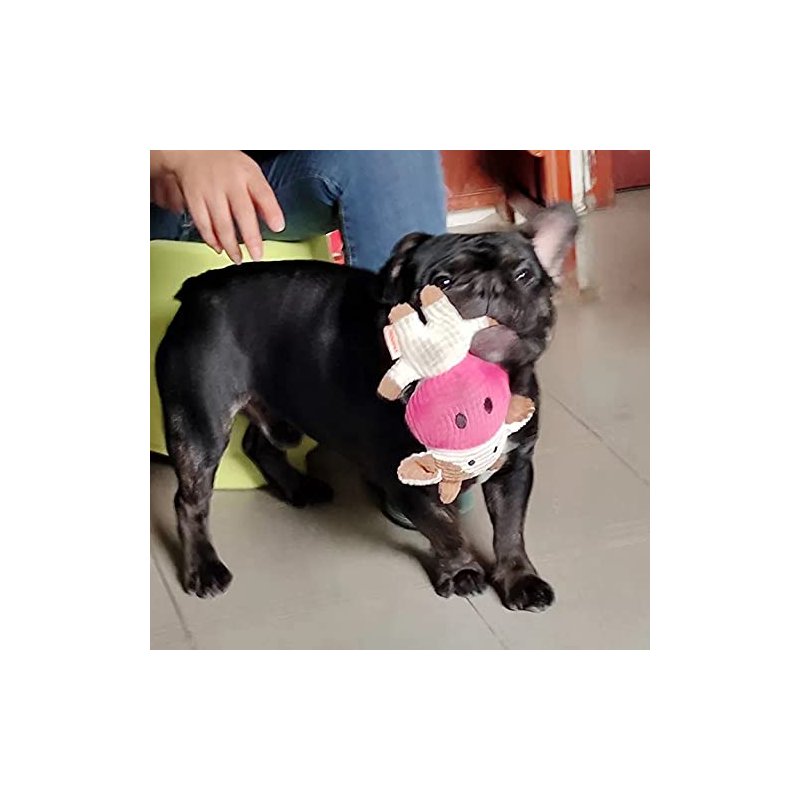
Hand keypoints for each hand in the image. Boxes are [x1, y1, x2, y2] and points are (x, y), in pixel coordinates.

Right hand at [150, 150, 284, 262]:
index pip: (263, 193)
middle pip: (242, 213)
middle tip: (257, 255)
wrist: (192, 149)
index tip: (278, 228)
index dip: (272, 212)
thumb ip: (262, 196)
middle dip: (251, 238)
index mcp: (247, 174)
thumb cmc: (226, 165)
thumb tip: (275, 222)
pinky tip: (218, 248)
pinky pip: (203, 223)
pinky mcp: (194, 199)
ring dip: (231, 245)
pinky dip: (211, 239)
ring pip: (221, 223)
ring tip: (238, 258)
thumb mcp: (250, 173)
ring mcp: (210, 191)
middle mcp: (229, 183)